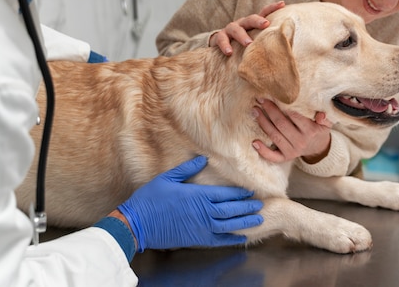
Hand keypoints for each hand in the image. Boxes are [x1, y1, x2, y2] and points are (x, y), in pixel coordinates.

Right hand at [117, 156, 262, 251]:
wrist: (137, 223)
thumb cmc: (151, 198)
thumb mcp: (168, 178)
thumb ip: (188, 169)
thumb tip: (203, 158)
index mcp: (198, 195)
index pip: (225, 194)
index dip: (240, 193)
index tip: (251, 192)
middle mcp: (203, 212)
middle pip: (231, 210)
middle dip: (247, 207)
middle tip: (261, 205)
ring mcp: (201, 227)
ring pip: (229, 225)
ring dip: (244, 222)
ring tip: (258, 220)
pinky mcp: (196, 239)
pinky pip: (217, 240)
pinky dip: (230, 239)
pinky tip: (240, 238)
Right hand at [210, 1, 284, 54]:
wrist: (221, 45)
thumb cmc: (243, 44)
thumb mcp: (254, 39)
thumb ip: (265, 40)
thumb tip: (286, 46)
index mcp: (252, 23)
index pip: (263, 13)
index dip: (272, 7)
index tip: (283, 4)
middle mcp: (242, 23)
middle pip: (250, 19)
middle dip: (258, 21)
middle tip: (266, 24)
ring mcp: (230, 29)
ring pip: (236, 29)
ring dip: (242, 36)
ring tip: (249, 44)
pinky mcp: (220, 37)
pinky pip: (222, 39)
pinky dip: (225, 45)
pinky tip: (229, 52)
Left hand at [251, 98, 332, 163]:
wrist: (318, 148)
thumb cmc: (319, 130)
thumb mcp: (327, 123)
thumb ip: (326, 117)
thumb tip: (321, 115)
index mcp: (310, 131)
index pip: (295, 116)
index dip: (283, 106)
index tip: (273, 96)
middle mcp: (300, 141)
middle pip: (281, 124)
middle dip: (269, 111)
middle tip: (260, 100)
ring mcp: (292, 151)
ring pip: (274, 136)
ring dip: (262, 123)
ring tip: (255, 111)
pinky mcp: (286, 157)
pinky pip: (273, 156)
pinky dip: (263, 151)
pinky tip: (254, 142)